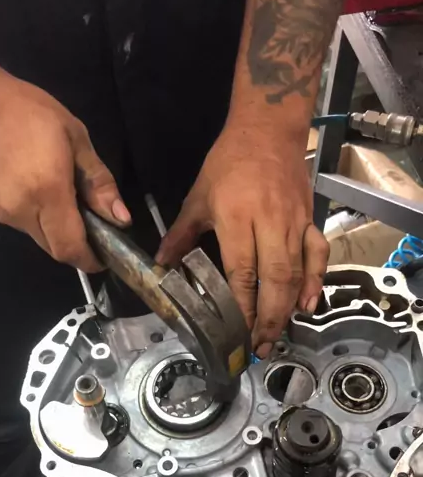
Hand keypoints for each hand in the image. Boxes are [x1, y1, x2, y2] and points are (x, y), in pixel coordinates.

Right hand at [0, 68, 130, 271]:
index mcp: (47, 191)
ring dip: (54, 228)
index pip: (70, 248)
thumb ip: (98, 181)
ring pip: (37, 237)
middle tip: (90, 223)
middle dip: (76, 245)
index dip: (90, 260)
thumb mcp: (74, 135)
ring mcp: (0, 213)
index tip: (104, 256)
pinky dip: (35, 216)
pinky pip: (20, 223)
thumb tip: (121, 218)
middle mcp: (20, 210)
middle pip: (55, 249)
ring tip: (59, 193)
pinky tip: (33, 185)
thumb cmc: (23, 109)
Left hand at [157, 122, 328, 355]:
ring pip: (297, 272)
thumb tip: (160, 266)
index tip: (236, 333)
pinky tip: (307, 305)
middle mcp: (270, 224)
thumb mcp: (198, 197)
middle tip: (259, 346)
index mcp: (237, 218)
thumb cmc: (228, 163)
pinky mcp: (310, 220)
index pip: (243, 272)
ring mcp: (294, 223)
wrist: (268, 130)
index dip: (243, 306)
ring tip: (277, 336)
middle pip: (275, 279)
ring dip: (288, 308)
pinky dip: (315, 281)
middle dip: (268, 318)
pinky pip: (317, 255)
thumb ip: (180, 235)